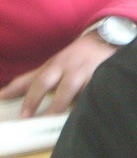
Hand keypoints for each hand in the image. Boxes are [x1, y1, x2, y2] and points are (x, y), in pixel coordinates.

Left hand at [0, 32, 116, 117]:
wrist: (104, 40)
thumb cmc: (73, 57)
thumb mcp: (51, 65)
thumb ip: (28, 80)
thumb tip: (3, 94)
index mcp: (56, 66)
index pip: (39, 82)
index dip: (31, 98)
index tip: (22, 115)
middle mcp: (70, 69)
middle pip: (55, 84)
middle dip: (44, 99)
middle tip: (33, 116)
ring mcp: (88, 73)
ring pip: (75, 87)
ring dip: (65, 102)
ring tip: (57, 117)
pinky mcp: (105, 76)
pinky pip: (97, 88)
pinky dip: (92, 97)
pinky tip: (88, 108)